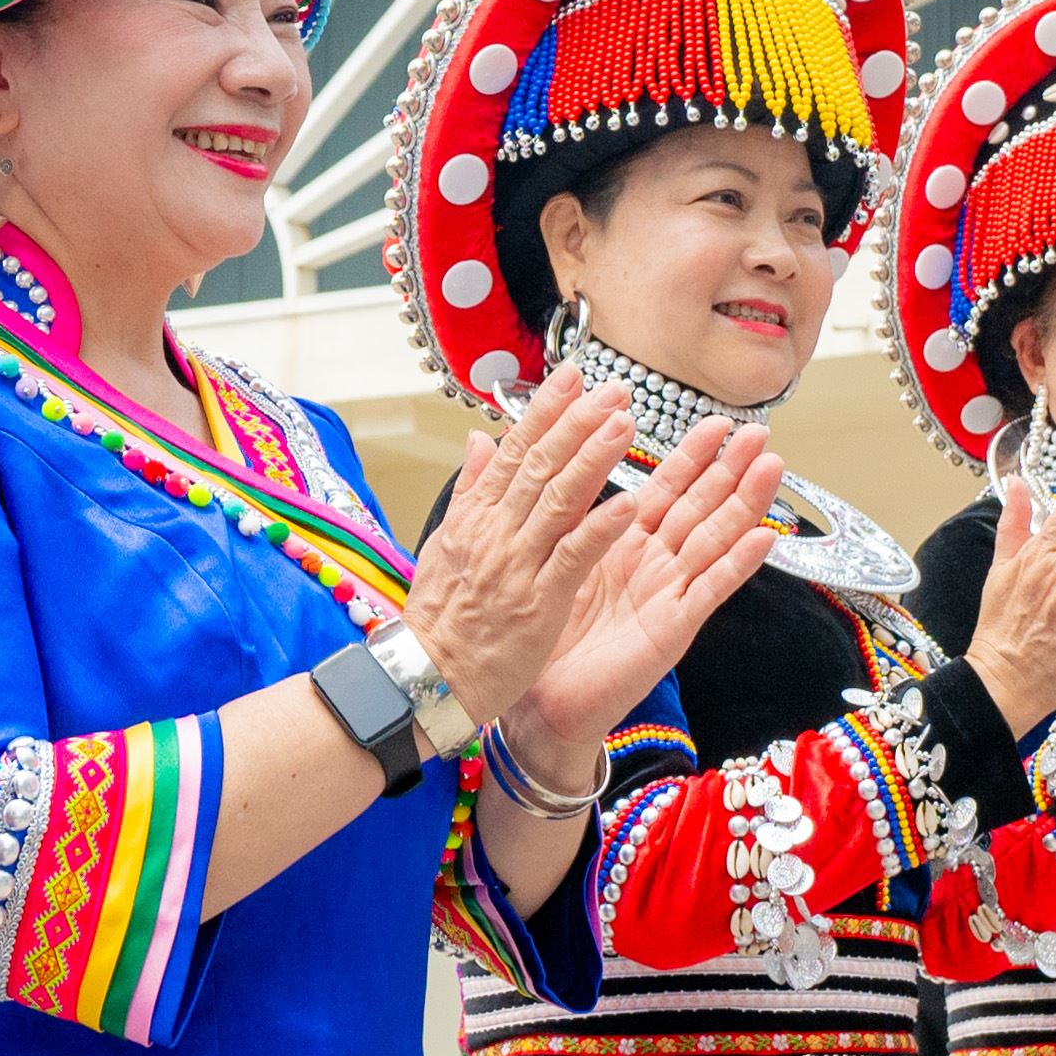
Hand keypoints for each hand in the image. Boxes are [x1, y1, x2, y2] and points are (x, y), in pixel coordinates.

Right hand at [400, 380, 646, 733]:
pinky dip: (599, 528)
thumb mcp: (445, 544)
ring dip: (596, 458)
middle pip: (541, 464)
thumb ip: (470, 490)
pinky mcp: (538, 602)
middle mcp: (496, 531)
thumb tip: (480, 439)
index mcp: (476, 516)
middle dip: (579, 421)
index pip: (514, 449)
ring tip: (627, 425)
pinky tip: (628, 502)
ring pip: (559, 500)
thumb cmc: (440, 619)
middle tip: (613, 389)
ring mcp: (517, 564)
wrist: (427, 679)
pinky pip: (572, 557)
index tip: (573, 376)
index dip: (546, 410)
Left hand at [514, 419, 784, 752]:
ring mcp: (669, 596)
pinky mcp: (673, 629)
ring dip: (745, 504)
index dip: (690, 455)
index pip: (664, 490)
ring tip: (772, 467)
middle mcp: (655, 566)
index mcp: (625, 545)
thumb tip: (541, 459)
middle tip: (759, 431)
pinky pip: (710, 591)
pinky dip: (737, 564)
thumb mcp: (549, 560)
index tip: (715, 420)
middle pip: (700, 507)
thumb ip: (560, 513)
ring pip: (715, 540)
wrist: (543, 704)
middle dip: (730, 468)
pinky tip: (764, 538)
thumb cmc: (546, 637)